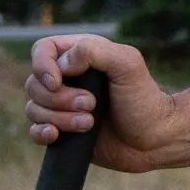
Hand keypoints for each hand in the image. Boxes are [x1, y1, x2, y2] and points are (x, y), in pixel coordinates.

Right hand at [25, 35, 171, 172]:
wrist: (156, 139)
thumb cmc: (146, 99)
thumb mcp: (128, 65)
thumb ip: (95, 51)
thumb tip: (62, 65)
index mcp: (81, 56)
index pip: (42, 50)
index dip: (42, 65)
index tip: (58, 81)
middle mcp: (68, 80)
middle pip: (34, 83)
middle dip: (60, 98)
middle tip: (92, 105)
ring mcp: (63, 106)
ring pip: (34, 108)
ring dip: (59, 118)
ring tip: (89, 123)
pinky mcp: (63, 131)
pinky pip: (34, 131)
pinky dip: (41, 133)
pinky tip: (56, 135)